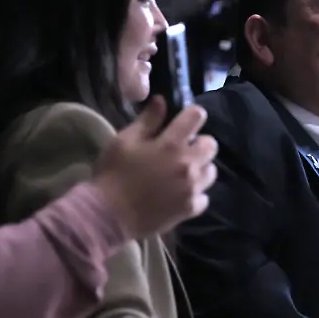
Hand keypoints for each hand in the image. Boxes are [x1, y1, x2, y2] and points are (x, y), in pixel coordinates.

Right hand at [93, 96, 217, 237]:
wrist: (107, 216)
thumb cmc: (113, 174)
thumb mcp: (124, 141)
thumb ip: (147, 120)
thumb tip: (162, 100)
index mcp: (171, 144)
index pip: (197, 116)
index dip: (191, 115)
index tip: (182, 122)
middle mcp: (188, 164)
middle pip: (211, 145)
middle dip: (199, 143)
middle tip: (182, 150)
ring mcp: (192, 188)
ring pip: (211, 171)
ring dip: (200, 168)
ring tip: (183, 173)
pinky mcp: (190, 208)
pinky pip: (204, 197)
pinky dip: (195, 194)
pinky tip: (180, 194)